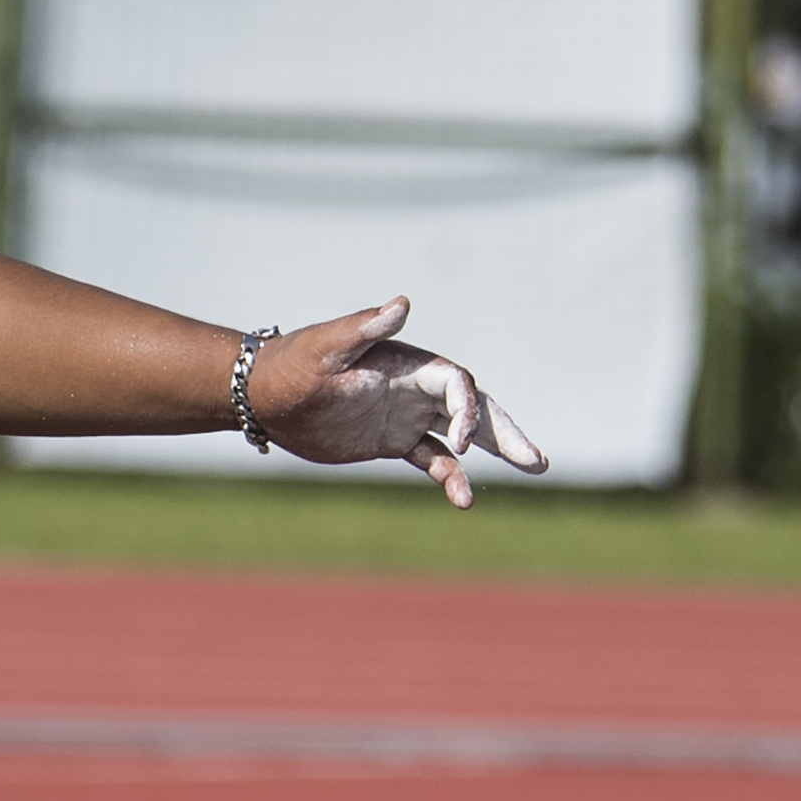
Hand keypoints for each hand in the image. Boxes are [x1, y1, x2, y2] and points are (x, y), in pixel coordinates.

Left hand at [247, 300, 545, 507]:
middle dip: (505, 431)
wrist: (264, 394)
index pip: (455, 382)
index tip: (459, 441)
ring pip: (460, 435)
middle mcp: (414, 388)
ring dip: (491, 452)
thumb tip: (403, 303)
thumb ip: (366, 327)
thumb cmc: (293, 364)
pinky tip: (462, 497)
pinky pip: (432, 459)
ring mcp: (406, 414)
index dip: (466, 409)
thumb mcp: (328, 346)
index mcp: (406, 364)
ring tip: (530, 469)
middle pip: (474, 407)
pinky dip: (450, 476)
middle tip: (536, 459)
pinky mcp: (392, 441)